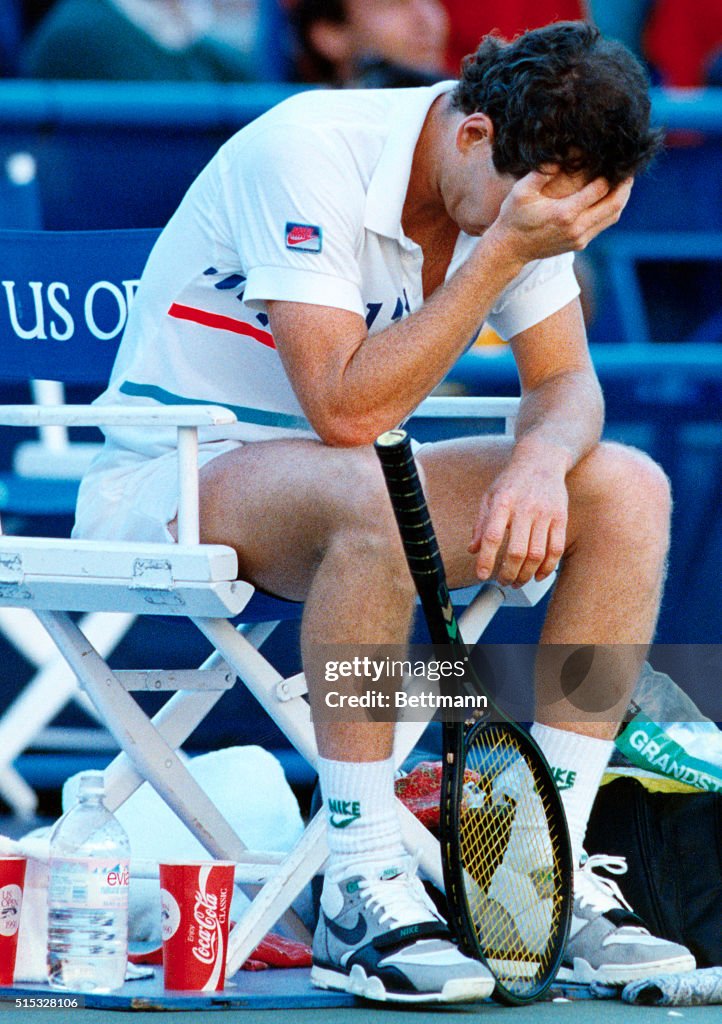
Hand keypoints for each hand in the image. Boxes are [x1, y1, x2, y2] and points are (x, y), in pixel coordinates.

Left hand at [468, 443, 568, 586]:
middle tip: (503, 581)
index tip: (482, 575)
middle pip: (517, 551)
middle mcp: (524, 508)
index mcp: (502, 502)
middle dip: (508, 573)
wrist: (542, 459)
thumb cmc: (512, 481)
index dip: (486, 559)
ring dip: (526, 574)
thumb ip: (480, 524)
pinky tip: (539, 574)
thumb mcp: (490, 496)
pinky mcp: (561, 517)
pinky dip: (548, 567)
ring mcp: (545, 513)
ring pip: (537, 554)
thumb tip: (473, 550)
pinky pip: (556, 549)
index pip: (492, 535)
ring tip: (518, 581)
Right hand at [491, 167, 632, 264]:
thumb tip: (560, 153)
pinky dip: (610, 210)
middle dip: (624, 187)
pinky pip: (603, 225)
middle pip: (614, 205)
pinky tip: (609, 197)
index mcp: (565, 213)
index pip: (600, 190)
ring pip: (612, 217)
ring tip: (623, 183)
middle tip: (629, 171)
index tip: (615, 160)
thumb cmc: (513, 218)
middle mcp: (576, 228)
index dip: (610, 174)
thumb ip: (542, 172)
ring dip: (621, 199)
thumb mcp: (521, 191)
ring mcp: (579, 238)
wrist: (509, 249)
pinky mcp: (579, 244)